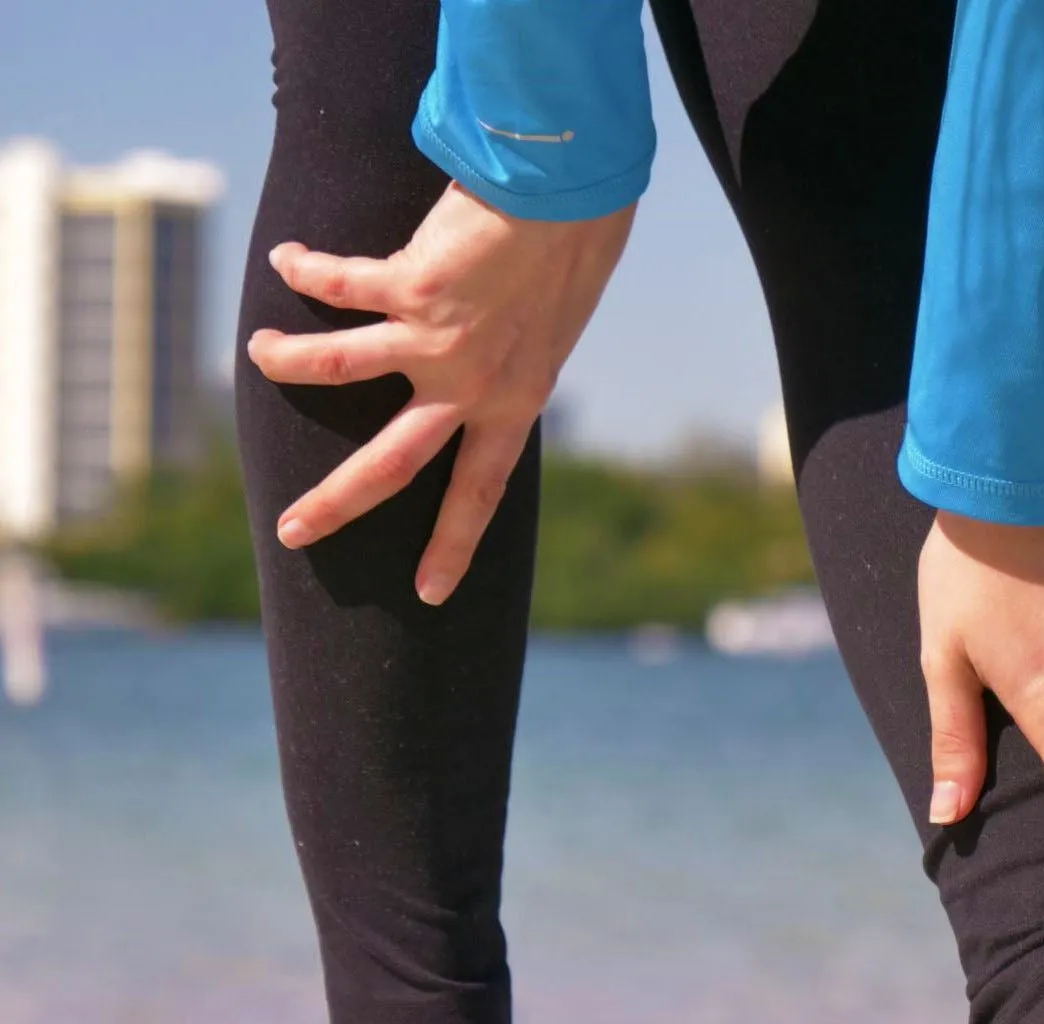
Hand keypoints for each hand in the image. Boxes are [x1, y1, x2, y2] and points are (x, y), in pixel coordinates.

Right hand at [246, 183, 633, 603]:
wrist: (568, 193)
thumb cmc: (567, 253)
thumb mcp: (546, 331)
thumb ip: (508, 362)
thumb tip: (472, 376)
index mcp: (514, 406)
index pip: (479, 494)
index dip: (454, 546)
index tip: (430, 594)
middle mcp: (472, 386)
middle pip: (391, 466)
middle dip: (335, 504)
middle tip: (291, 534)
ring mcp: (437, 340)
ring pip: (339, 369)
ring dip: (291, 363)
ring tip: (260, 354)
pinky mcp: (410, 285)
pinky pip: (339, 285)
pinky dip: (307, 270)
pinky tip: (286, 261)